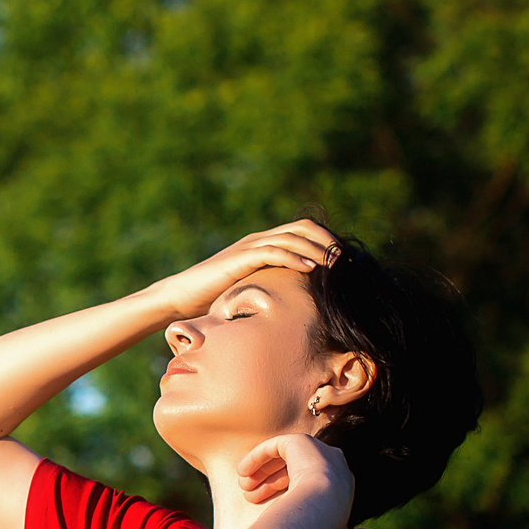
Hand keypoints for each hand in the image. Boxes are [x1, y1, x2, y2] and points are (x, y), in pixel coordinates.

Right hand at [142, 220, 340, 319]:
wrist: (181, 297)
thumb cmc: (213, 297)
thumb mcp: (249, 287)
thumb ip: (270, 285)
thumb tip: (296, 301)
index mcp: (262, 243)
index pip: (303, 231)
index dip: (326, 240)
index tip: (345, 259)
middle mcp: (258, 239)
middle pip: (303, 227)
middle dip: (328, 240)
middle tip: (347, 259)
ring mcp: (249, 246)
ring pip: (292, 237)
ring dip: (317, 248)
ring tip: (336, 264)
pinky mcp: (240, 258)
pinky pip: (274, 252)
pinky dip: (295, 258)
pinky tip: (311, 269)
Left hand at [233, 431, 353, 514]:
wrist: (321, 509)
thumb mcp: (308, 528)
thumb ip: (300, 524)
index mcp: (341, 489)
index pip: (309, 484)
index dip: (282, 492)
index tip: (263, 505)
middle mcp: (335, 467)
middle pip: (296, 470)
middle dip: (269, 482)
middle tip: (248, 496)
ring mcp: (320, 451)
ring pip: (285, 457)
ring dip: (261, 471)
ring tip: (243, 486)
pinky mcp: (302, 441)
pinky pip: (275, 445)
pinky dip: (257, 456)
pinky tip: (242, 471)